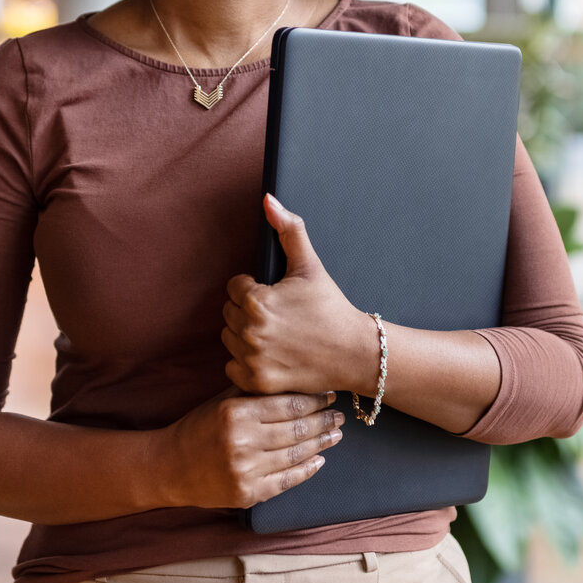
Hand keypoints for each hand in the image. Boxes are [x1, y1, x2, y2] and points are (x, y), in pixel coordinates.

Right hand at [155, 389, 344, 508]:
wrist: (169, 467)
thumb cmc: (198, 429)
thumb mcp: (222, 402)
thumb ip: (254, 393)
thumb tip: (296, 381)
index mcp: (236, 413)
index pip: (288, 405)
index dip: (314, 400)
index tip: (329, 394)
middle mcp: (242, 442)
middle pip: (296, 430)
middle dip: (323, 421)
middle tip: (339, 415)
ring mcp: (245, 471)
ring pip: (295, 456)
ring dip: (320, 444)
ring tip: (335, 435)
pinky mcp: (247, 494)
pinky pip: (286, 481)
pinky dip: (306, 471)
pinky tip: (318, 460)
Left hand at [221, 195, 378, 396]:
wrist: (354, 352)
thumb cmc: (331, 308)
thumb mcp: (310, 265)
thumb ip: (288, 229)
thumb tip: (268, 200)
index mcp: (257, 300)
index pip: (234, 287)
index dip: (256, 289)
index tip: (278, 297)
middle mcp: (249, 330)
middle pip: (229, 312)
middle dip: (249, 311)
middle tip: (279, 316)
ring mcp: (252, 359)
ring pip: (229, 339)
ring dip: (245, 336)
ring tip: (276, 335)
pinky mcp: (255, 382)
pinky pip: (231, 367)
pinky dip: (246, 363)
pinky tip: (270, 355)